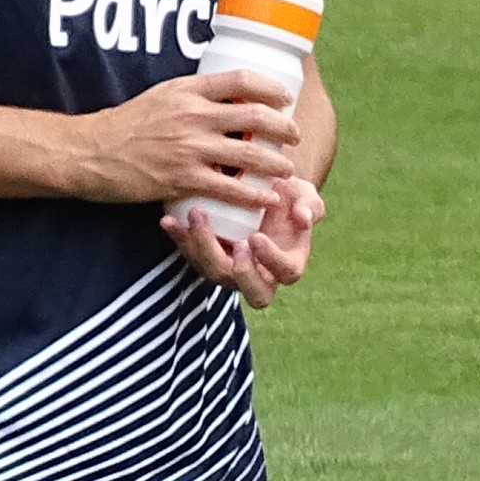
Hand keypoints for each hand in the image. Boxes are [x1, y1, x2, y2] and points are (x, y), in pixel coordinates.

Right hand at [86, 67, 296, 212]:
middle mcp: (192, 115)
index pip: (241, 80)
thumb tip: (225, 95)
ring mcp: (189, 148)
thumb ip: (192, 95)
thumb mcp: (160, 95)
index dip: (271, 87)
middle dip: (283, 127)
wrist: (92, 152)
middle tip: (294, 136)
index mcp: (187, 90)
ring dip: (276, 162)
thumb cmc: (126, 124)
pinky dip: (254, 195)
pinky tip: (268, 198)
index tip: (286, 96)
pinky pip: (229, 188)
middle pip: (254, 116)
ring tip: (288, 169)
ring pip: (248, 154)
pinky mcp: (183, 179)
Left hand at [166, 171, 320, 308]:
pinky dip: (180, 238)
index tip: (257, 237)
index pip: (286, 273)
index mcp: (288, 263)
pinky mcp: (207, 257)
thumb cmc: (288, 196)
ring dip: (204, 247)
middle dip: (240, 270)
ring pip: (215, 273)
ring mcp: (231, 269)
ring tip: (197, 214)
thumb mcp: (304, 194)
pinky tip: (169, 220)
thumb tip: (302, 216)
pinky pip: (192, 255)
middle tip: (235, 242)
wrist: (261, 190)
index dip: (272, 260)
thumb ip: (310, 205)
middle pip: (251, 290)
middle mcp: (259, 274)